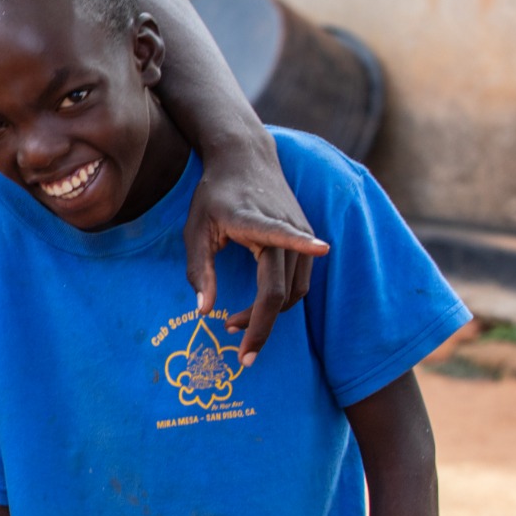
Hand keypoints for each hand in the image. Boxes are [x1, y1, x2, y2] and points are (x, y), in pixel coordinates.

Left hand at [186, 138, 328, 365]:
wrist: (245, 159)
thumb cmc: (213, 195)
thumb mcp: (195, 229)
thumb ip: (200, 269)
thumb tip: (204, 311)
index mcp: (252, 220)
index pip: (278, 233)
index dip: (299, 241)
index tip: (320, 247)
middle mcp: (283, 226)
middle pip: (279, 289)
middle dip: (262, 327)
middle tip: (241, 357)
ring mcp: (300, 233)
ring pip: (294, 291)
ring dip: (270, 316)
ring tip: (235, 326)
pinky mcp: (305, 239)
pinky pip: (300, 282)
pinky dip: (282, 301)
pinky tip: (257, 309)